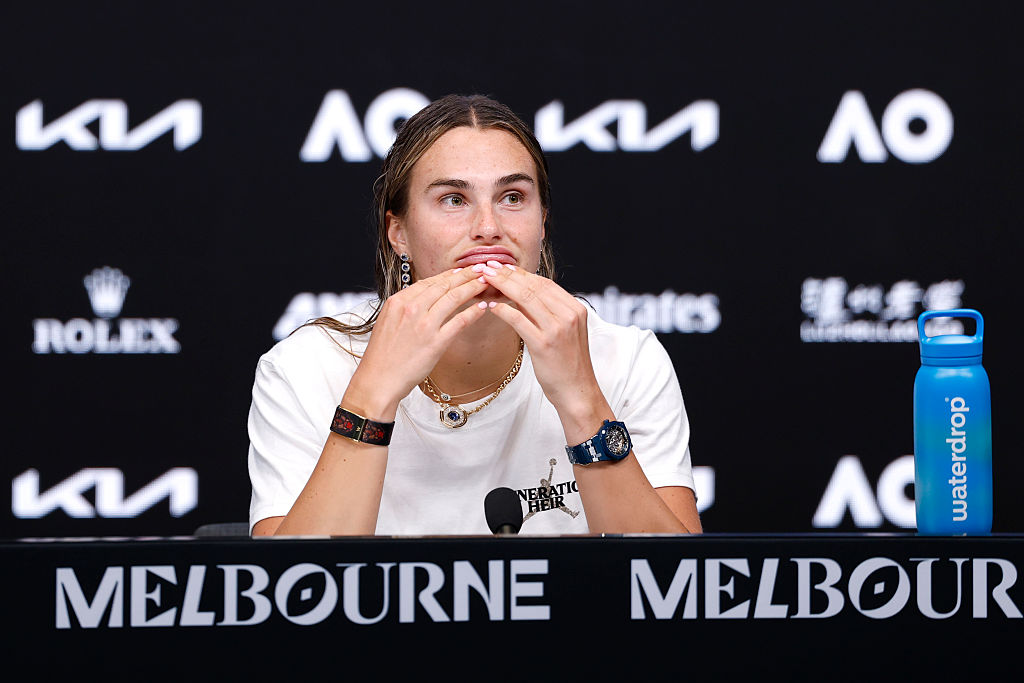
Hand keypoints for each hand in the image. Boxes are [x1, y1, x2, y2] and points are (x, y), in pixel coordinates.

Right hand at [344, 267, 489, 419]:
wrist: (379, 380)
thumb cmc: (383, 355)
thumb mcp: (389, 321)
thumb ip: (405, 307)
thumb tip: (424, 297)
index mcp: (398, 301)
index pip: (429, 281)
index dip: (449, 274)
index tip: (463, 270)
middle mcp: (411, 309)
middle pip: (444, 285)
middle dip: (466, 275)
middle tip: (481, 268)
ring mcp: (424, 325)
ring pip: (454, 298)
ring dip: (473, 287)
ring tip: (486, 282)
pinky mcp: (435, 342)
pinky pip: (459, 322)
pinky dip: (473, 312)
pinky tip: (483, 307)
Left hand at [476, 261, 610, 438]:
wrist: (577, 391)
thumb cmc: (568, 364)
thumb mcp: (564, 332)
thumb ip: (549, 312)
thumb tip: (523, 294)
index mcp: (575, 308)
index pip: (544, 283)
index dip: (521, 273)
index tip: (502, 266)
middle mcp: (568, 315)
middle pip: (533, 286)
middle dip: (507, 274)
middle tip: (487, 267)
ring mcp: (557, 329)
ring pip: (525, 298)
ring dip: (502, 286)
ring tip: (484, 280)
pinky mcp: (544, 344)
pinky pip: (519, 320)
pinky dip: (503, 310)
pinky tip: (490, 306)